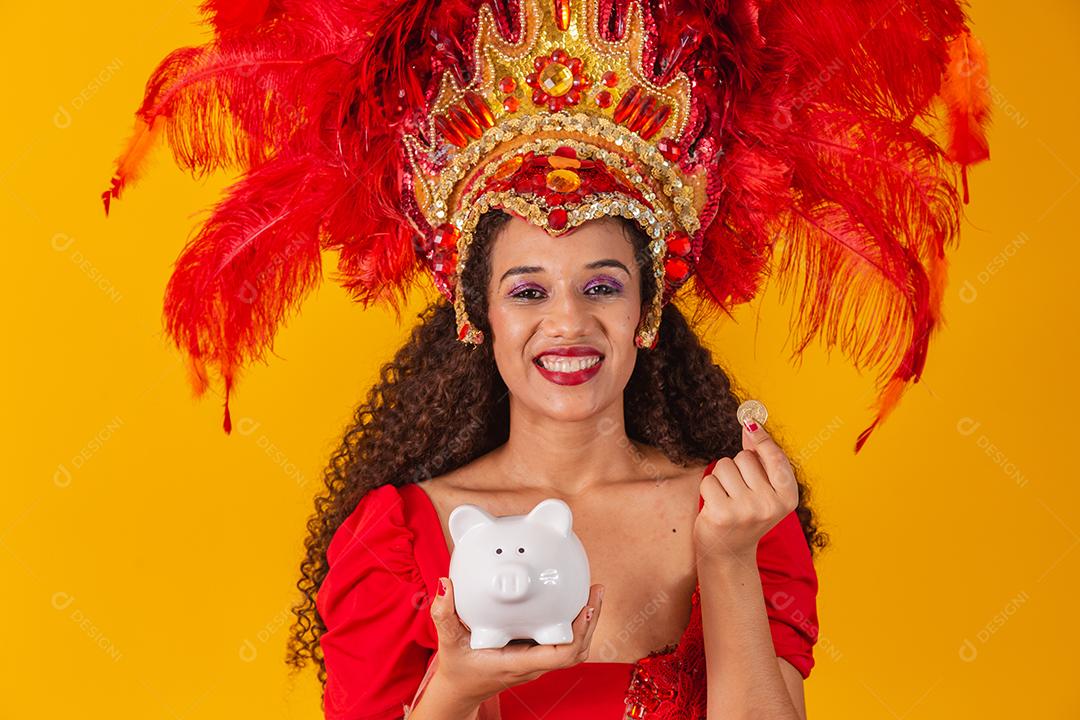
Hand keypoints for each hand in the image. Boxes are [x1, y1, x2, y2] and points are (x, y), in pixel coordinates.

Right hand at [428, 577, 604, 705]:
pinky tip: (571, 600)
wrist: (460, 689)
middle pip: (577, 650)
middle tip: (595, 590)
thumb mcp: (447, 641)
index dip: (578, 632)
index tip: (584, 607)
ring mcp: (537, 661)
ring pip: (574, 647)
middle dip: (591, 621)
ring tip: (592, 592)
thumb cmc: (457, 668)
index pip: (561, 654)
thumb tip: (446, 584)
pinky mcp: (536, 654)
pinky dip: (574, 623)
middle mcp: (533, 664)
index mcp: (518, 663)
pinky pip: (563, 642)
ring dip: (586, 622)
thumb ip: (444, 614)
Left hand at [694, 420, 798, 563]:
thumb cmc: (746, 515)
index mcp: (787, 498)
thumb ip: (761, 459)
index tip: (749, 423)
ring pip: (724, 466)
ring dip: (720, 478)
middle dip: (736, 468)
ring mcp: (747, 510)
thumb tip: (751, 425)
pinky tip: (715, 506)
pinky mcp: (722, 514)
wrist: (730, 553)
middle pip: (745, 458)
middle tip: (738, 492)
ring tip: (727, 499)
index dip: (761, 438)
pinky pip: (709, 481)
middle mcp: (770, 505)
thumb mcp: (762, 490)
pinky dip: (708, 490)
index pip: (775, 458)